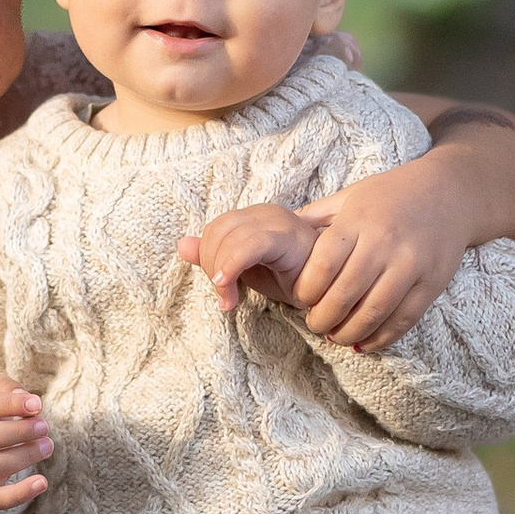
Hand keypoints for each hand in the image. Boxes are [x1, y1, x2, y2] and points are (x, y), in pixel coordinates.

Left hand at [182, 204, 324, 314]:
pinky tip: (229, 288)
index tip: (220, 290)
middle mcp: (265, 212)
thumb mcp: (246, 271)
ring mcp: (279, 221)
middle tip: (225, 298)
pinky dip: (232, 265)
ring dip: (222, 273)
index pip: (214, 229)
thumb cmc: (293, 280)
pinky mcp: (289, 236)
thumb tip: (182, 245)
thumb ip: (214, 258)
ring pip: (229, 237)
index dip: (207, 259)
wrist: (332, 293)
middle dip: (212, 267)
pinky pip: (251, 244)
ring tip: (230, 301)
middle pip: (217, 230)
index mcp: (254, 217)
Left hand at [286, 169, 475, 349]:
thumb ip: (316, 216)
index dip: (307, 289)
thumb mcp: (351, 195)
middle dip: (323, 317)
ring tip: (336, 336)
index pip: (324, 263)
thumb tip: (276, 233)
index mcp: (359, 221)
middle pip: (345, 293)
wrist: (451, 192)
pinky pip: (404, 319)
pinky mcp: (432, 283)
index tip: (300, 299)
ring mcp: (412, 264)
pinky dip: (382, 338)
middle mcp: (385, 243)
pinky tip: (365, 344)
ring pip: (374, 312)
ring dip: (349, 332)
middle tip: (314, 324)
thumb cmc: (392, 194)